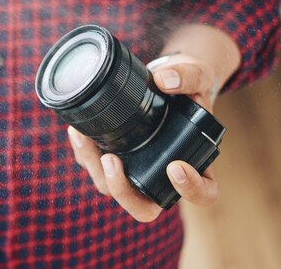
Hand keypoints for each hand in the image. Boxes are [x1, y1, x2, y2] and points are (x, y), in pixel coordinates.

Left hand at [67, 53, 220, 221]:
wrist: (165, 79)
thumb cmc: (187, 85)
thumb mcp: (196, 75)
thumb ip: (187, 76)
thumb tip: (165, 80)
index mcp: (197, 163)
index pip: (204, 193)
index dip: (191, 189)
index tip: (175, 167)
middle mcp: (164, 175)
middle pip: (144, 206)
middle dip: (123, 190)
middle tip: (111, 161)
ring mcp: (136, 169)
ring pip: (112, 188)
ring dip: (94, 168)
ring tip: (83, 137)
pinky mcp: (114, 157)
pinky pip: (96, 167)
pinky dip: (84, 152)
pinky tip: (77, 131)